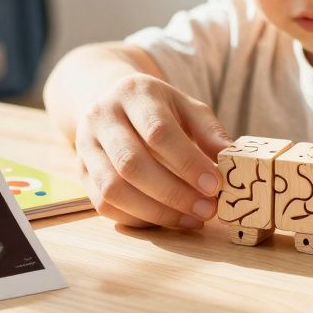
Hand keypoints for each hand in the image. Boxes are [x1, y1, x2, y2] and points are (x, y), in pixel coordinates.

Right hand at [75, 73, 233, 229]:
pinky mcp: (81, 172)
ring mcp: (85, 146)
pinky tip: (167, 220)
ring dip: (156, 212)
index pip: (158, 131)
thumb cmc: (157, 108)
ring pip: (113, 189)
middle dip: (173, 193)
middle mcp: (102, 116)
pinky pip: (104, 205)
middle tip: (206, 209)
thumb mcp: (186, 106)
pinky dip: (138, 218)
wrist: (111, 102)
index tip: (214, 185)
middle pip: (131, 163)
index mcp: (133, 93)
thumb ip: (209, 130)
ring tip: (191, 219)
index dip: (187, 162)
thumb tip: (230, 159)